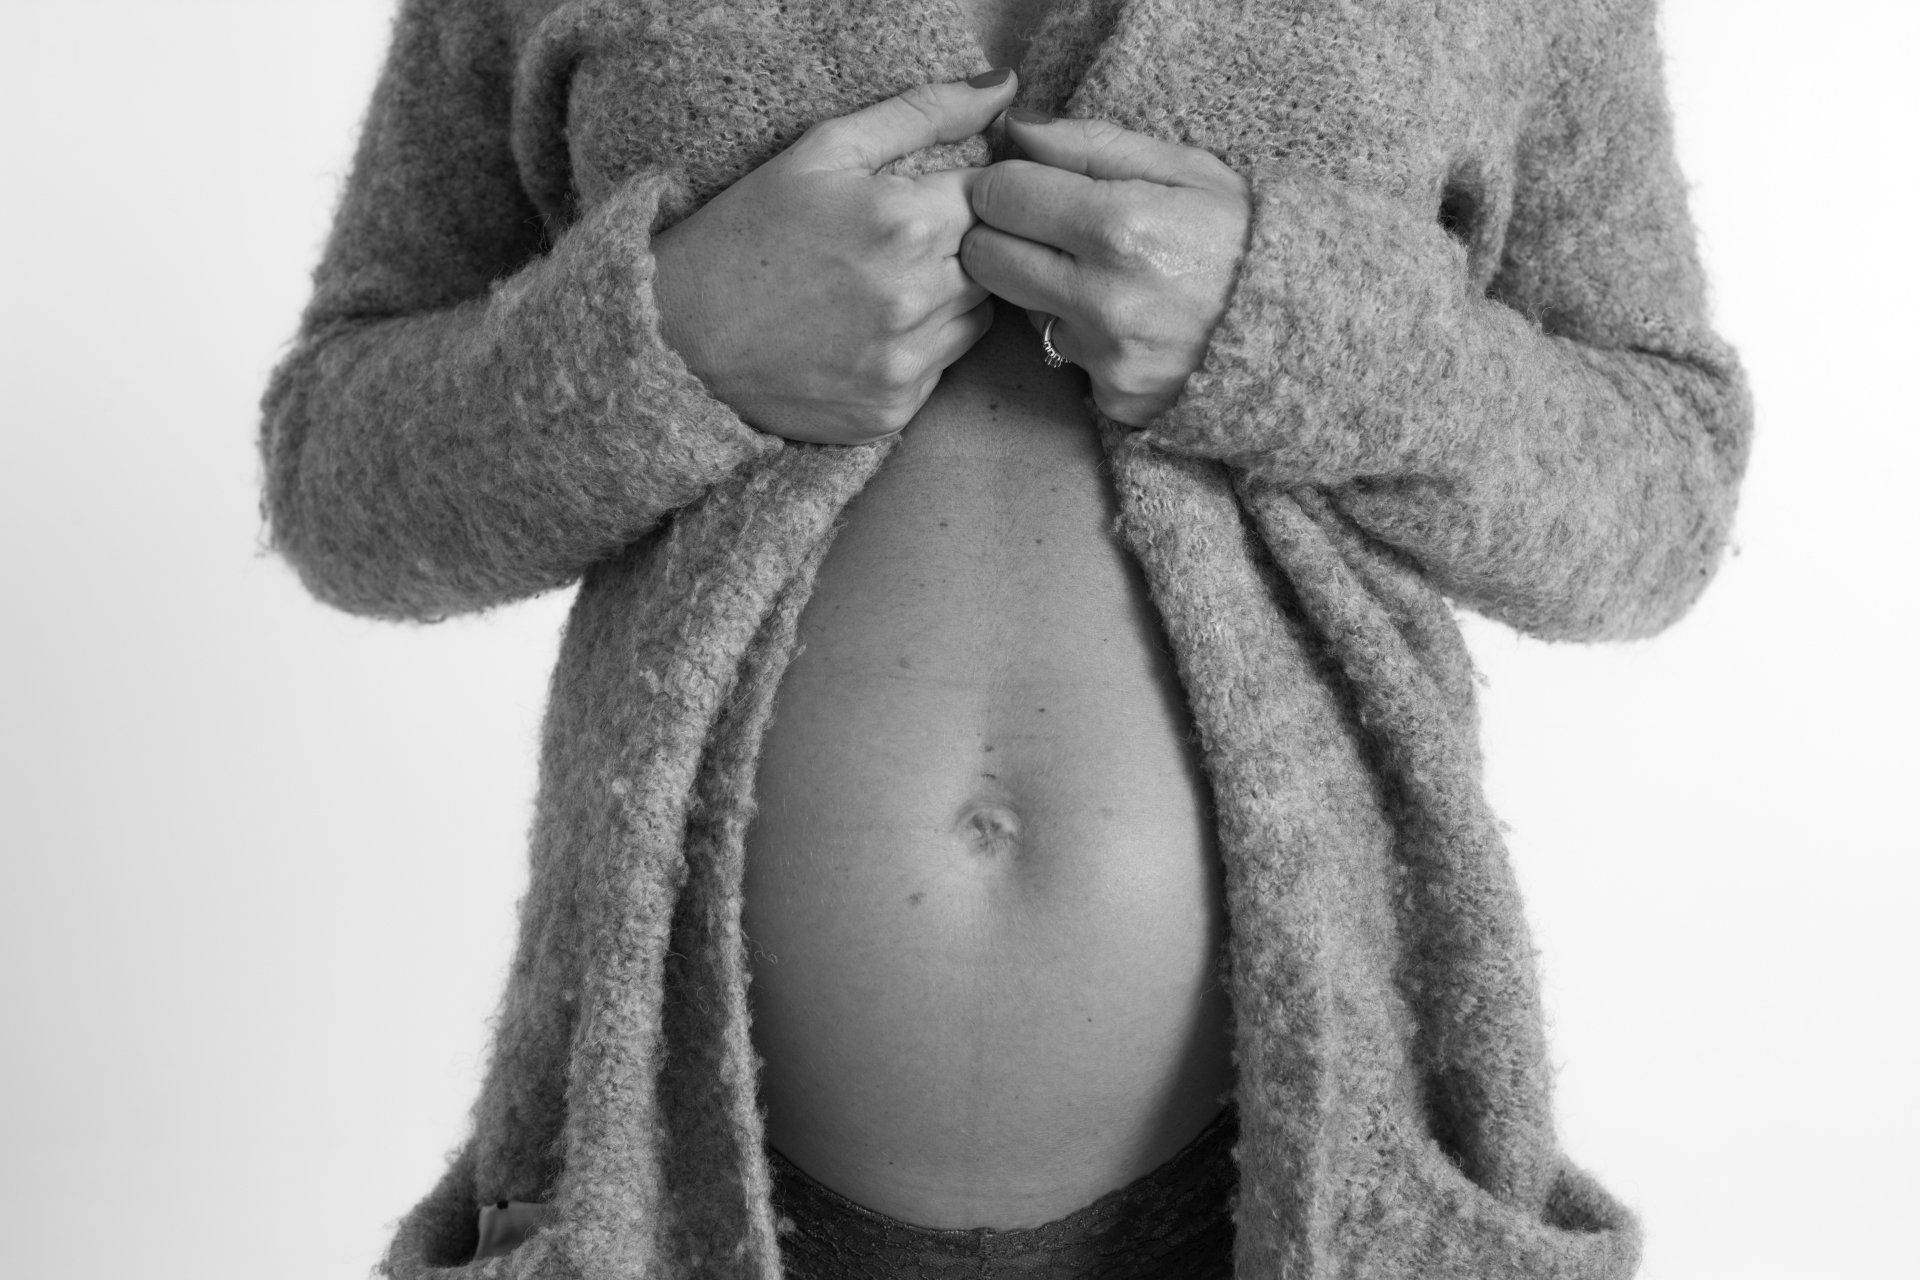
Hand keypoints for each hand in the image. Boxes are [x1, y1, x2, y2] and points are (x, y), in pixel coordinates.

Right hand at [650, 74, 1019, 444]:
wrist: (681, 337)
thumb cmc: (749, 231)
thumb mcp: (825, 152)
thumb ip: (921, 113)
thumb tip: (1003, 88)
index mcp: (905, 222)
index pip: (993, 198)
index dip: (962, 193)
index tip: (926, 198)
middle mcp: (915, 297)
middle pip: (993, 259)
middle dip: (958, 245)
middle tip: (896, 244)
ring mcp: (906, 361)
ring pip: (978, 316)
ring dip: (948, 297)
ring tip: (883, 286)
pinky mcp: (894, 409)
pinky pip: (943, 368)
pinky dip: (919, 347)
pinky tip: (866, 333)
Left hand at [960, 111, 1251, 426]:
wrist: (1309, 330)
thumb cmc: (1244, 236)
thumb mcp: (1184, 168)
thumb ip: (1092, 145)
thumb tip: (1016, 128)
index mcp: (1121, 226)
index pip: (1000, 195)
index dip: (1005, 182)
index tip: (1026, 182)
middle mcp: (1104, 298)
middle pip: (985, 258)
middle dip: (1000, 234)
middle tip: (1041, 226)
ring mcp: (1106, 356)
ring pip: (1018, 308)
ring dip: (1042, 287)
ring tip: (1104, 274)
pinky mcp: (1111, 396)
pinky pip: (1061, 353)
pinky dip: (1080, 334)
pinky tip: (1126, 320)